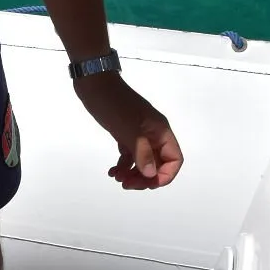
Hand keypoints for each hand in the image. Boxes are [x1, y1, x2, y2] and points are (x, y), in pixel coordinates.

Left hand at [74, 74, 183, 189]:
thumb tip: (151, 174)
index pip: (174, 159)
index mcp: (160, 131)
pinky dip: (123, 166)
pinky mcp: (125, 134)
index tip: (147, 184)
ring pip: (143, 162)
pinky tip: (112, 171)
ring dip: (133, 174)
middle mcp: (153, 134)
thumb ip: (142, 152)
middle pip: (159, 164)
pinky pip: (130, 156)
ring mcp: (139, 134)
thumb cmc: (114, 104)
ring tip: (118, 178)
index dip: (165, 175)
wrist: (94, 84)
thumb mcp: (129, 129)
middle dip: (146, 178)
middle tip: (128, 184)